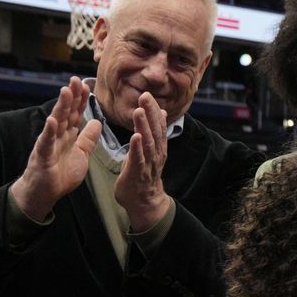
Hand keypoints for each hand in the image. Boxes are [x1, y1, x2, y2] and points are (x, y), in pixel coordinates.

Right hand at [9, 78, 100, 222]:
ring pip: (56, 122)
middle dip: (71, 96)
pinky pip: (46, 142)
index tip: (86, 84)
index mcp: (68, 135)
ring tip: (65, 91)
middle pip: (66, 113)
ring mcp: (49, 144)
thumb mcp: (80, 154)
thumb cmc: (60, 173)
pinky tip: (52, 120)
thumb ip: (87, 138)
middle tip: (75, 79)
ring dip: (61, 107)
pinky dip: (49, 131)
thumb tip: (96, 121)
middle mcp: (57, 136)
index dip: (81, 100)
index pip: (75, 113)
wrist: (44, 192)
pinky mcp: (43, 156)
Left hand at [113, 90, 173, 233]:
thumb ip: (155, 131)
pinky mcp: (138, 173)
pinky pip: (139, 158)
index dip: (153, 110)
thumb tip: (160, 112)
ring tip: (139, 112)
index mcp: (158, 147)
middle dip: (150, 113)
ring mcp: (149, 163)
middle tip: (145, 96)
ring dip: (144, 126)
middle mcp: (156, 153)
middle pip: (155, 130)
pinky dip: (138, 147)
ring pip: (148, 142)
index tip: (147, 95)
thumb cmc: (144, 174)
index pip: (157, 125)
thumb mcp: (150, 149)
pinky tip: (136, 136)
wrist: (145, 201)